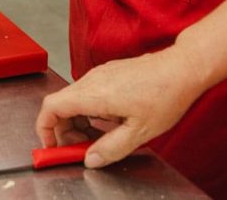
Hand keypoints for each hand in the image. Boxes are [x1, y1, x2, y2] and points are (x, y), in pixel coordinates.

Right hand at [36, 46, 206, 167]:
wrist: (181, 68)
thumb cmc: (165, 95)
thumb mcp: (140, 132)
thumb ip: (111, 148)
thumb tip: (90, 159)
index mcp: (93, 95)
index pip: (51, 108)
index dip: (45, 128)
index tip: (52, 145)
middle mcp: (90, 82)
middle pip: (59, 106)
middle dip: (64, 130)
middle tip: (81, 148)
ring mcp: (97, 75)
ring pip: (73, 100)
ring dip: (78, 122)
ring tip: (99, 137)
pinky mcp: (106, 73)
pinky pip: (86, 93)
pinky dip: (88, 111)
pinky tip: (110, 121)